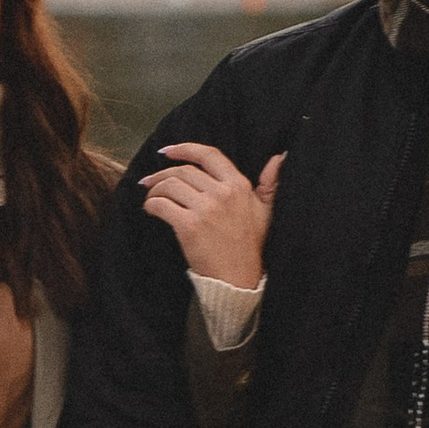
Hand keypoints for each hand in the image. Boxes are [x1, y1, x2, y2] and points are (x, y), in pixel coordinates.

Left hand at [139, 141, 282, 289]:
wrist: (238, 278)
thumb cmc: (250, 246)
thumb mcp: (266, 211)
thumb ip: (270, 183)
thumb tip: (279, 157)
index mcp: (239, 185)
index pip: (209, 155)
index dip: (185, 148)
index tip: (167, 151)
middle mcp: (222, 193)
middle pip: (183, 171)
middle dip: (162, 173)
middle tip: (150, 181)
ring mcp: (206, 209)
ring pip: (169, 185)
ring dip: (154, 190)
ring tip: (151, 197)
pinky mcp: (190, 226)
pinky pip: (161, 205)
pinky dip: (151, 205)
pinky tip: (150, 210)